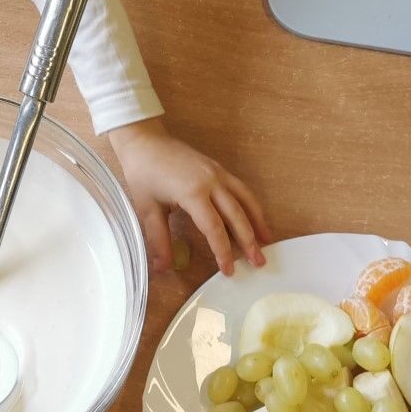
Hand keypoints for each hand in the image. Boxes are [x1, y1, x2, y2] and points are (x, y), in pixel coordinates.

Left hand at [107, 119, 270, 274]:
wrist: (144, 141)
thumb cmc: (144, 174)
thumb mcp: (148, 209)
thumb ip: (159, 240)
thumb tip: (163, 268)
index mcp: (192, 192)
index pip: (214, 228)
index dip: (223, 251)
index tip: (228, 270)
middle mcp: (211, 182)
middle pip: (236, 215)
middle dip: (249, 241)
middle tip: (258, 262)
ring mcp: (217, 173)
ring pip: (245, 199)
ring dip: (258, 221)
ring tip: (267, 241)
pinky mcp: (218, 168)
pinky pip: (240, 188)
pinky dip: (251, 204)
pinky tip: (255, 217)